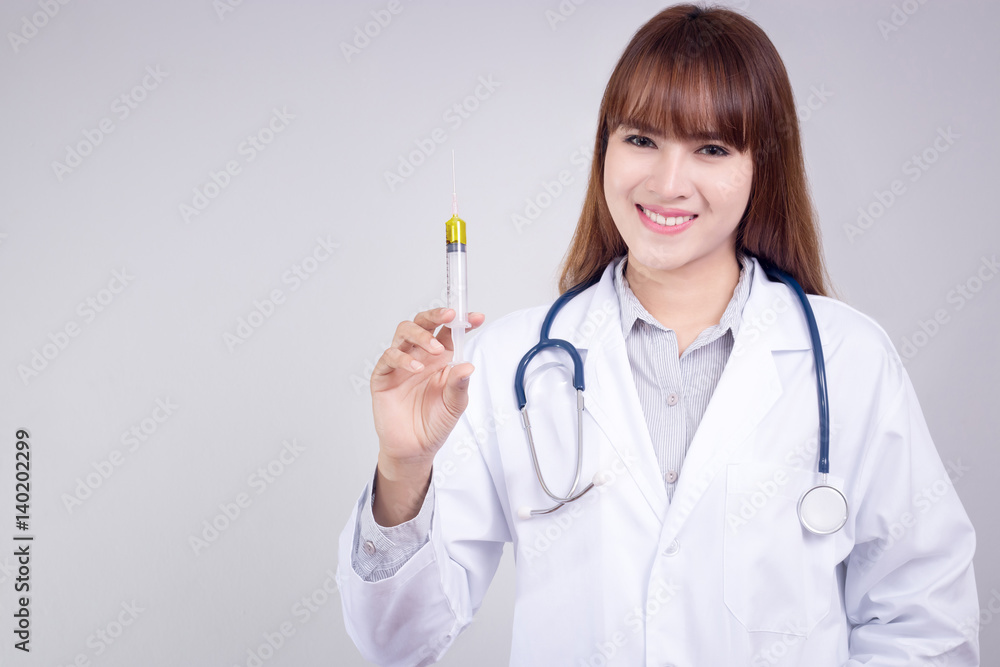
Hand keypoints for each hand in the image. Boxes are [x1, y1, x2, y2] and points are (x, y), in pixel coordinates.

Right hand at [369, 308, 485, 524]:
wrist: (414, 448)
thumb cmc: (434, 423)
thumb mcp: (455, 405)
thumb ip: (459, 385)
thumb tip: (467, 365)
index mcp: (440, 359)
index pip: (449, 332)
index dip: (461, 321)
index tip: (476, 318)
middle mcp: (420, 356)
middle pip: (423, 323)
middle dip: (436, 315)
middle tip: (450, 315)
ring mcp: (400, 364)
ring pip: (404, 332)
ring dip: (421, 335)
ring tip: (435, 349)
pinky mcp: (384, 376)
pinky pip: (389, 357)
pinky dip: (403, 358)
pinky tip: (416, 368)